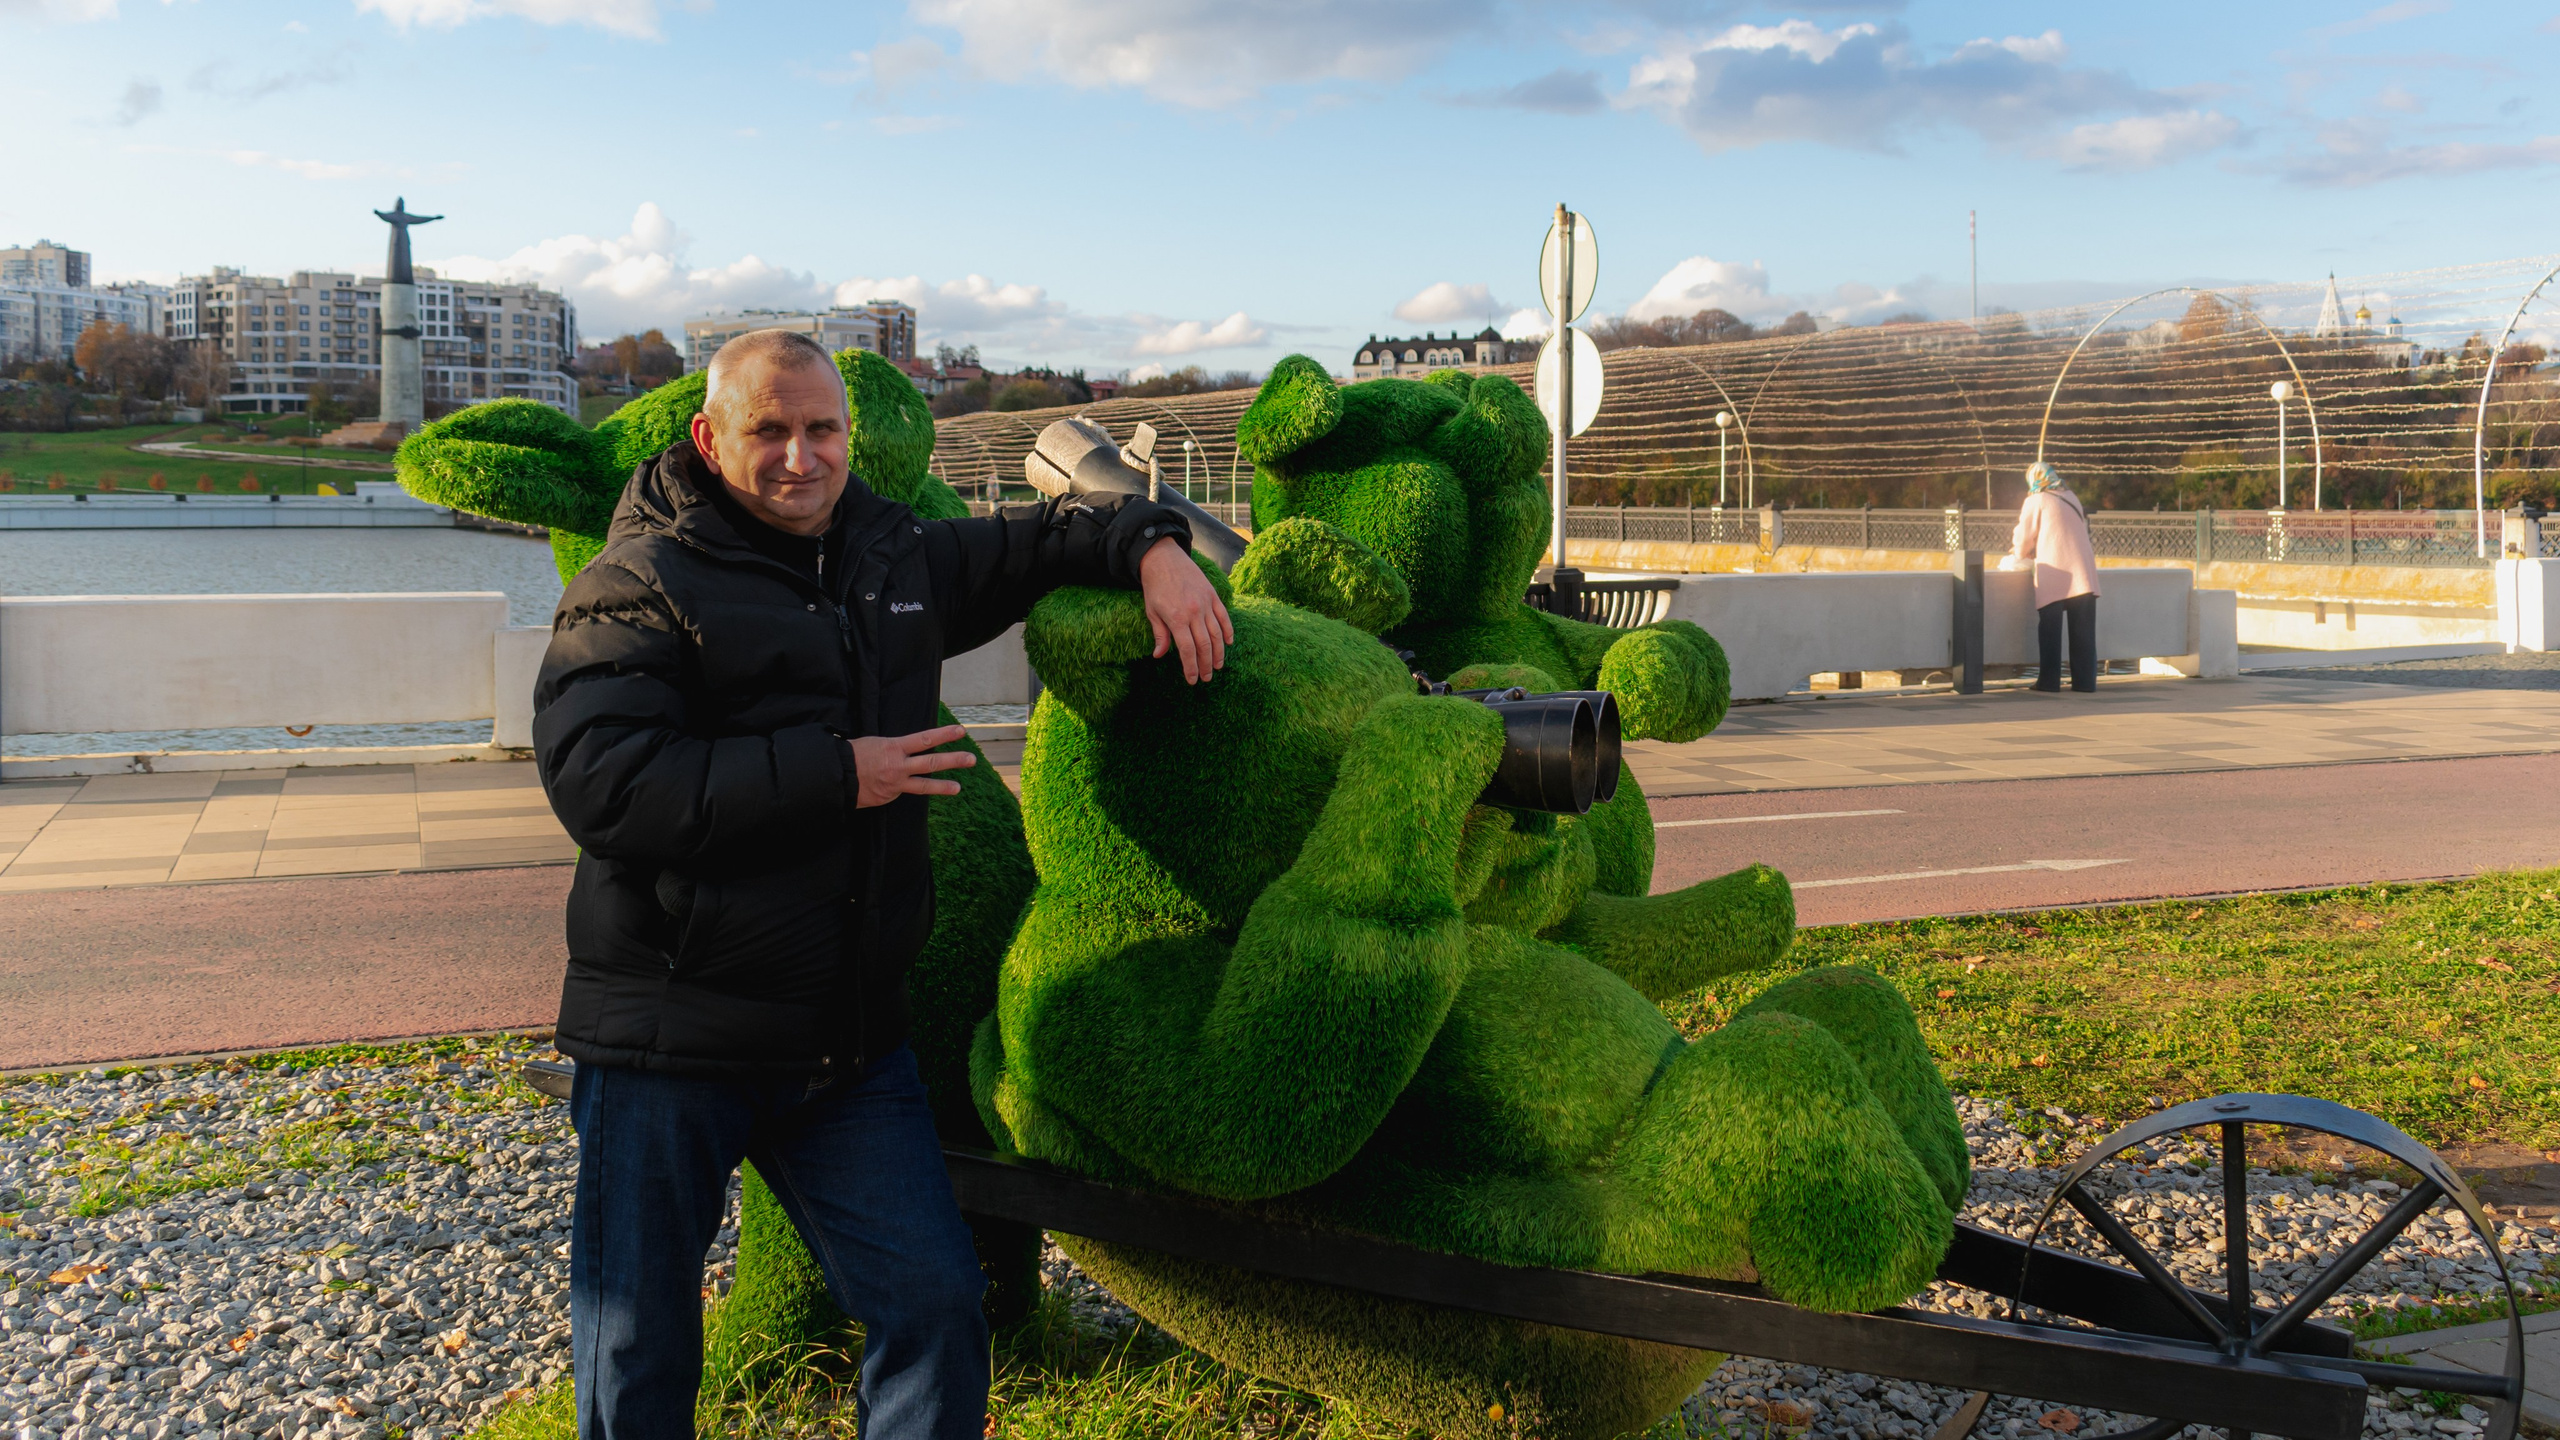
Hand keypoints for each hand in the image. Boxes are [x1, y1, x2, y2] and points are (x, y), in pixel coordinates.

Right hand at [849, 726, 975, 807]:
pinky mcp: (889, 797)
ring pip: (924, 785)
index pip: (924, 739)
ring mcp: (896, 784)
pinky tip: (890, 786)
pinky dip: (899, 788)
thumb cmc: (853, 755)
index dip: (944, 735)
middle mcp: (898, 766)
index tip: (961, 731)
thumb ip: (894, 748)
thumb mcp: (875, 742)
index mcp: (894, 747)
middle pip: (931, 763)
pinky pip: (900, 792)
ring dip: (943, 786)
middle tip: (971, 759)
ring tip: (958, 788)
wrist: (835, 776)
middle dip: (954, 761)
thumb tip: (905, 752)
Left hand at [1139, 536, 1234, 683]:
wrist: (1163, 558)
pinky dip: (1228, 631)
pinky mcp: (1213, 595)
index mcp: (1177, 618)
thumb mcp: (1151, 611)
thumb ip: (1159, 634)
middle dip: (1206, 665)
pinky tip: (1228, 643)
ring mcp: (1206, 603)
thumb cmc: (1155, 587)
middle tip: (1207, 677)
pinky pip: (1224, 617)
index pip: (1188, 650)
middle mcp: (1194, 612)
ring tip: (1218, 666)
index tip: (1193, 679)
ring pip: (1217, 634)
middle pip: (1205, 645)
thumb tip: (1159, 655)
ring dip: (1219, 653)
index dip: (1191, 667)